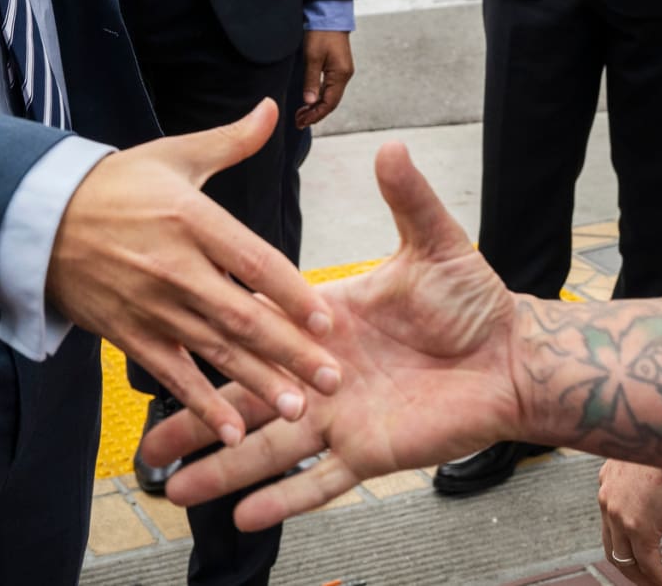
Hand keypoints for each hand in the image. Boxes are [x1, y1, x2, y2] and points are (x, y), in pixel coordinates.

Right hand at [48, 100, 338, 450]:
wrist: (40, 219)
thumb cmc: (115, 185)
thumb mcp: (174, 156)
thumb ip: (231, 141)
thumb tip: (272, 110)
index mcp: (192, 219)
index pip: (254, 261)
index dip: (291, 293)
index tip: (327, 320)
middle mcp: (175, 267)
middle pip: (242, 315)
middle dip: (290, 350)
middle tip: (332, 377)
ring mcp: (151, 305)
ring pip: (214, 350)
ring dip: (257, 382)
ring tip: (298, 408)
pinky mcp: (129, 333)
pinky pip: (172, 373)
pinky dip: (202, 403)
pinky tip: (233, 430)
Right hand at [141, 143, 523, 529]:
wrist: (515, 356)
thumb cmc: (474, 301)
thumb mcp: (434, 244)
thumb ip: (408, 198)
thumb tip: (389, 145)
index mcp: (328, 322)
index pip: (257, 329)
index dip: (214, 338)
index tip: (166, 338)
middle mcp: (323, 375)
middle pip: (244, 397)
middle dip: (193, 420)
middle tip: (146, 444)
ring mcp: (342, 418)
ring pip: (269, 448)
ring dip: (222, 471)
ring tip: (173, 491)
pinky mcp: (370, 451)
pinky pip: (320, 481)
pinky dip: (284, 498)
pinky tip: (244, 515)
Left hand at [295, 31, 353, 128]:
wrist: (329, 14)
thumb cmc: (321, 33)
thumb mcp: (312, 57)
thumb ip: (311, 80)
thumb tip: (309, 101)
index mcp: (340, 74)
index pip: (329, 103)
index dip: (316, 115)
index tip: (302, 122)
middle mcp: (344, 75)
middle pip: (331, 102)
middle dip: (315, 114)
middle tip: (299, 122)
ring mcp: (342, 71)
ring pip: (330, 96)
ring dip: (317, 106)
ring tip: (302, 114)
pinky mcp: (337, 67)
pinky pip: (330, 88)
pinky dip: (320, 97)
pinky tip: (310, 101)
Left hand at [599, 460, 661, 585]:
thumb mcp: (650, 458)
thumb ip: (644, 477)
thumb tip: (659, 492)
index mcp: (608, 479)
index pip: (610, 522)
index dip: (625, 544)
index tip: (642, 557)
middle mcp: (606, 498)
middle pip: (613, 547)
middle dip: (631, 569)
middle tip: (649, 580)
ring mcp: (619, 513)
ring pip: (627, 560)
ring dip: (646, 579)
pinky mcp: (638, 526)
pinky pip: (649, 563)